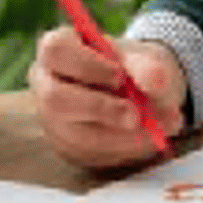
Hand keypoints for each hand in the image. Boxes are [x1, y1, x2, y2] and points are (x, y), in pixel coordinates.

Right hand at [29, 27, 185, 168]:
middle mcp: (45, 82)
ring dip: (121, 137)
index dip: (87, 65)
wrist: (141, 91)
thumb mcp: (148, 60)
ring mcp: (51, 118)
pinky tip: (144, 140)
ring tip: (156, 129)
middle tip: (136, 115)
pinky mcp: (65, 146)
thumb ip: (151, 68)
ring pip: (75, 134)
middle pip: (55, 99)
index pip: (56, 50)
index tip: (120, 76)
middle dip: (100, 109)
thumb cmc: (136, 68)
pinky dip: (124, 150)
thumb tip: (154, 80)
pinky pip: (89, 155)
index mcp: (58, 47)